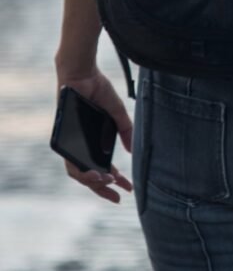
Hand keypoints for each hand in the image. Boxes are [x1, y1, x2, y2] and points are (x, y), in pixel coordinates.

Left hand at [55, 64, 133, 203]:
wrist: (83, 74)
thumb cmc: (97, 90)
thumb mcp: (116, 113)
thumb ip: (125, 130)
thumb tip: (132, 150)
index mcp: (92, 142)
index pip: (101, 168)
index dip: (113, 180)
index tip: (127, 187)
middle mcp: (80, 146)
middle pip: (89, 176)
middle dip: (103, 188)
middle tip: (118, 195)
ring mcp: (70, 144)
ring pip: (77, 173)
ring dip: (92, 182)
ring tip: (107, 182)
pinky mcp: (63, 140)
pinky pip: (69, 162)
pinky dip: (81, 171)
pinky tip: (94, 174)